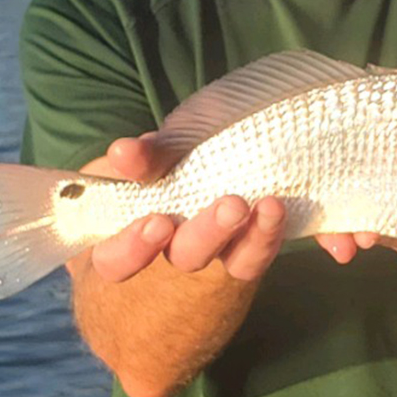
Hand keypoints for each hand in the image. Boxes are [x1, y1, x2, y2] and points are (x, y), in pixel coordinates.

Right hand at [85, 133, 285, 282]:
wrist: (224, 134)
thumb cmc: (170, 152)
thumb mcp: (153, 149)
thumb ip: (142, 157)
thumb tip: (123, 154)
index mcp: (132, 234)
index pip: (119, 260)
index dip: (135, 249)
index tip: (158, 224)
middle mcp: (176, 249)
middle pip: (187, 257)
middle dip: (208, 234)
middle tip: (232, 206)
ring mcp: (219, 249)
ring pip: (235, 262)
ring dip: (253, 236)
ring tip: (269, 206)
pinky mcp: (252, 242)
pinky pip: (261, 250)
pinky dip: (270, 230)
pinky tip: (277, 208)